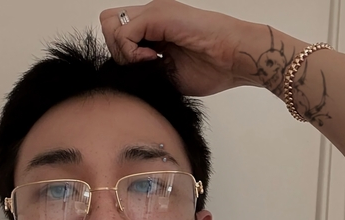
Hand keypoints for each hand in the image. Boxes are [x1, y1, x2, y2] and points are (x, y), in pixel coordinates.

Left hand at [100, 0, 250, 95]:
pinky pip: (124, 34)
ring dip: (124, 51)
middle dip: (118, 51)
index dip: (122, 56)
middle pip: (108, 26)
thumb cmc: (212, 69)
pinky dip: (133, 53)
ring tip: (150, 62)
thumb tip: (128, 81)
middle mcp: (150, 17)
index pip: (117, 36)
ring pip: (110, 26)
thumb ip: (147, 71)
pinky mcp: (158, 15)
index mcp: (153, 29)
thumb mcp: (169, 74)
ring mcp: (153, 12)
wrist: (236, 58)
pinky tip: (155, 60)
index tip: (144, 70)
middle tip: (142, 65)